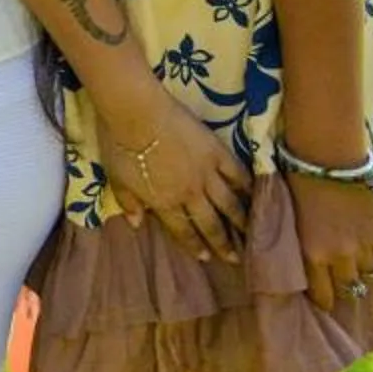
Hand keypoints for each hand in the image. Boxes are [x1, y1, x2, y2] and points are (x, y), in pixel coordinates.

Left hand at [88, 82, 248, 261]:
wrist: (136, 113)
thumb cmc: (119, 145)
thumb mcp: (116, 178)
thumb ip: (128, 202)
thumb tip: (136, 224)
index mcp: (164, 202)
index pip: (182, 229)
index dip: (194, 245)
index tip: (206, 258)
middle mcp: (190, 193)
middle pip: (210, 222)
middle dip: (223, 242)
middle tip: (236, 258)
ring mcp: (206, 174)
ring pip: (228, 204)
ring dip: (241, 221)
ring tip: (252, 235)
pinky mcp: (217, 153)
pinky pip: (237, 174)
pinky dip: (248, 187)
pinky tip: (256, 196)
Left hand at [288, 172, 372, 314]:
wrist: (326, 159)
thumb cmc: (299, 184)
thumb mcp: (293, 221)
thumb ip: (305, 246)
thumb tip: (307, 266)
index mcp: (310, 253)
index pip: (323, 295)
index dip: (326, 300)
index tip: (327, 301)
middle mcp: (337, 256)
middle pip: (349, 287)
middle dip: (346, 284)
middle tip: (344, 278)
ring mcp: (362, 246)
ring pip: (369, 273)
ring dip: (364, 268)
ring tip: (359, 258)